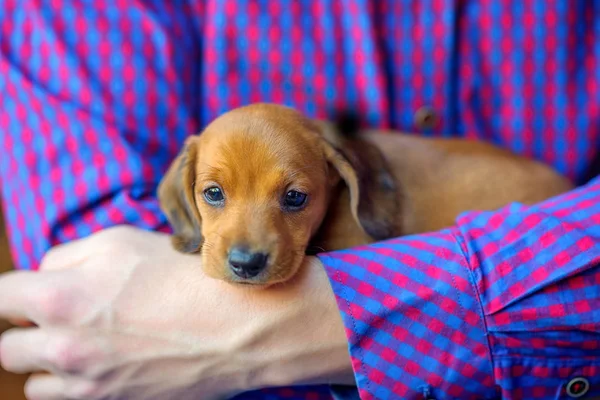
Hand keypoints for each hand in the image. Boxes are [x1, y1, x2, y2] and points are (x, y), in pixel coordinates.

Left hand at [0, 226, 351, 399]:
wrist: (240, 328)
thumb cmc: (186, 279)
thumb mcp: (124, 242)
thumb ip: (68, 256)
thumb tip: (44, 274)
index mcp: (60, 298)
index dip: (8, 294)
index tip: (20, 294)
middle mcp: (64, 348)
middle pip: (7, 346)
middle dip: (26, 327)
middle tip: (60, 313)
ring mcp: (87, 384)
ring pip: (32, 380)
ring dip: (47, 360)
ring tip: (83, 340)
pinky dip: (71, 383)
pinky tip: (100, 362)